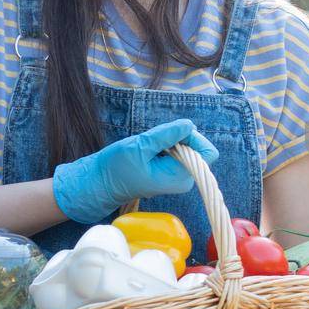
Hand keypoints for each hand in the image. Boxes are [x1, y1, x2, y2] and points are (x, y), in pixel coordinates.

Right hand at [53, 119, 218, 223]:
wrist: (101, 183)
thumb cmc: (117, 167)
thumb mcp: (140, 146)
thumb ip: (166, 135)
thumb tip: (189, 125)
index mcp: (180, 177)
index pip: (207, 152)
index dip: (193, 138)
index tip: (171, 135)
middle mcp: (184, 179)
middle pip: (198, 148)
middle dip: (179, 138)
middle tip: (154, 143)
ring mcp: (178, 177)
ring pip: (187, 148)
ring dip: (170, 142)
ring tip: (149, 149)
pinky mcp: (171, 173)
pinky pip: (178, 152)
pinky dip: (165, 147)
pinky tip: (149, 152)